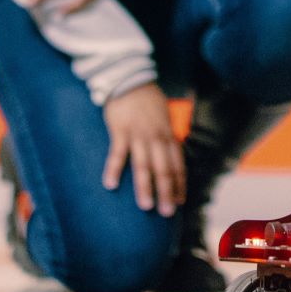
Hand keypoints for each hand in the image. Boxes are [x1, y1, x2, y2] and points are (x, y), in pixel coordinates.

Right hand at [101, 82, 183, 215]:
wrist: (129, 78)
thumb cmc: (147, 101)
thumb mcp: (163, 118)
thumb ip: (166, 138)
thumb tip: (171, 158)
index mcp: (167, 135)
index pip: (177, 164)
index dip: (179, 184)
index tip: (180, 203)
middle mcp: (156, 137)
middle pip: (163, 169)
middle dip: (166, 192)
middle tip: (167, 213)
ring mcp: (138, 134)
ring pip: (143, 165)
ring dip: (145, 187)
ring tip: (146, 206)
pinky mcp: (120, 130)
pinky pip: (117, 153)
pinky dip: (114, 169)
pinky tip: (111, 185)